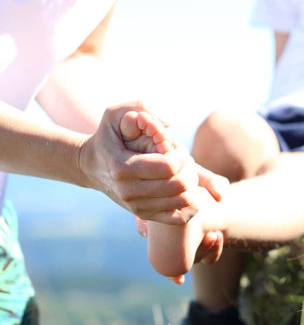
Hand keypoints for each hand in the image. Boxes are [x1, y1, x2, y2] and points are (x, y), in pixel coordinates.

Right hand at [78, 101, 198, 223]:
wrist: (91, 167)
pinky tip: (185, 189)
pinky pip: (179, 218)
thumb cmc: (108, 135)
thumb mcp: (114, 113)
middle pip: (179, 185)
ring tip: (184, 172)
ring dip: (192, 184)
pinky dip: (190, 205)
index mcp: (123, 167)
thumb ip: (139, 107)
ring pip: (183, 201)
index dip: (181, 155)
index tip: (176, 147)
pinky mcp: (144, 216)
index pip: (168, 167)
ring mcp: (136, 206)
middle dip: (189, 169)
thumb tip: (168, 124)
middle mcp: (129, 191)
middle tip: (184, 160)